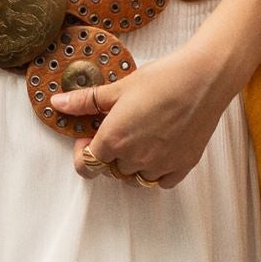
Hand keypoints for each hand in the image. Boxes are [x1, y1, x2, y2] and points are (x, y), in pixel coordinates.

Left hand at [47, 48, 227, 187]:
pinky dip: (156, 171)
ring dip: (131, 163)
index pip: (86, 165)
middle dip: (108, 153)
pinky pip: (161, 181)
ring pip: (135, 177)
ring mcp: (160, 166)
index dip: (82, 152)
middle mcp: (135, 159)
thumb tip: (57, 103)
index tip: (89, 136)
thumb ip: (85, 101)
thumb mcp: (119, 88)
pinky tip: (159, 149)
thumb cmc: (161, 79)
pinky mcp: (182, 166)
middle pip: (111, 169)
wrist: (203, 79)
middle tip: (118, 128)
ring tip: (139, 137)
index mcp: (114, 140)